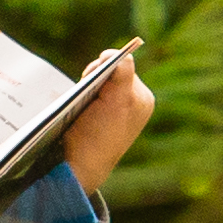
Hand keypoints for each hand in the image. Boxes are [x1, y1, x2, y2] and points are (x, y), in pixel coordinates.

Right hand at [65, 59, 157, 195]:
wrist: (81, 168)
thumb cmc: (98, 137)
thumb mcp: (116, 100)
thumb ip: (123, 72)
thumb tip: (118, 54)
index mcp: (142, 98)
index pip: (124, 64)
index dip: (104, 66)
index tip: (92, 77)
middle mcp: (134, 103)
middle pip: (111, 72)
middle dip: (94, 76)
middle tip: (86, 93)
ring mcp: (117, 111)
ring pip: (98, 82)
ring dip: (86, 87)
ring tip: (82, 104)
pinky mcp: (100, 117)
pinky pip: (92, 94)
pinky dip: (83, 97)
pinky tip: (79, 110)